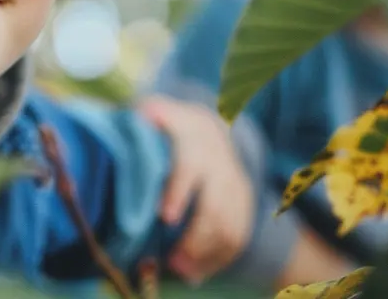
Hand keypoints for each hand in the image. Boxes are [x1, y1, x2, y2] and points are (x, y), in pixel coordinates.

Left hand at [137, 96, 254, 284]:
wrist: (208, 128)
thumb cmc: (166, 127)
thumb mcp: (156, 113)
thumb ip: (148, 117)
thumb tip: (144, 116)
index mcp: (194, 139)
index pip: (189, 165)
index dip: (179, 191)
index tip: (165, 217)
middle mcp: (220, 163)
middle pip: (214, 205)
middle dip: (194, 237)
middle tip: (171, 262)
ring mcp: (235, 185)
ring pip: (230, 226)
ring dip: (206, 254)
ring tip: (180, 272)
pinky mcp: (243, 205)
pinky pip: (237, 238)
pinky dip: (217, 260)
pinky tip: (195, 275)